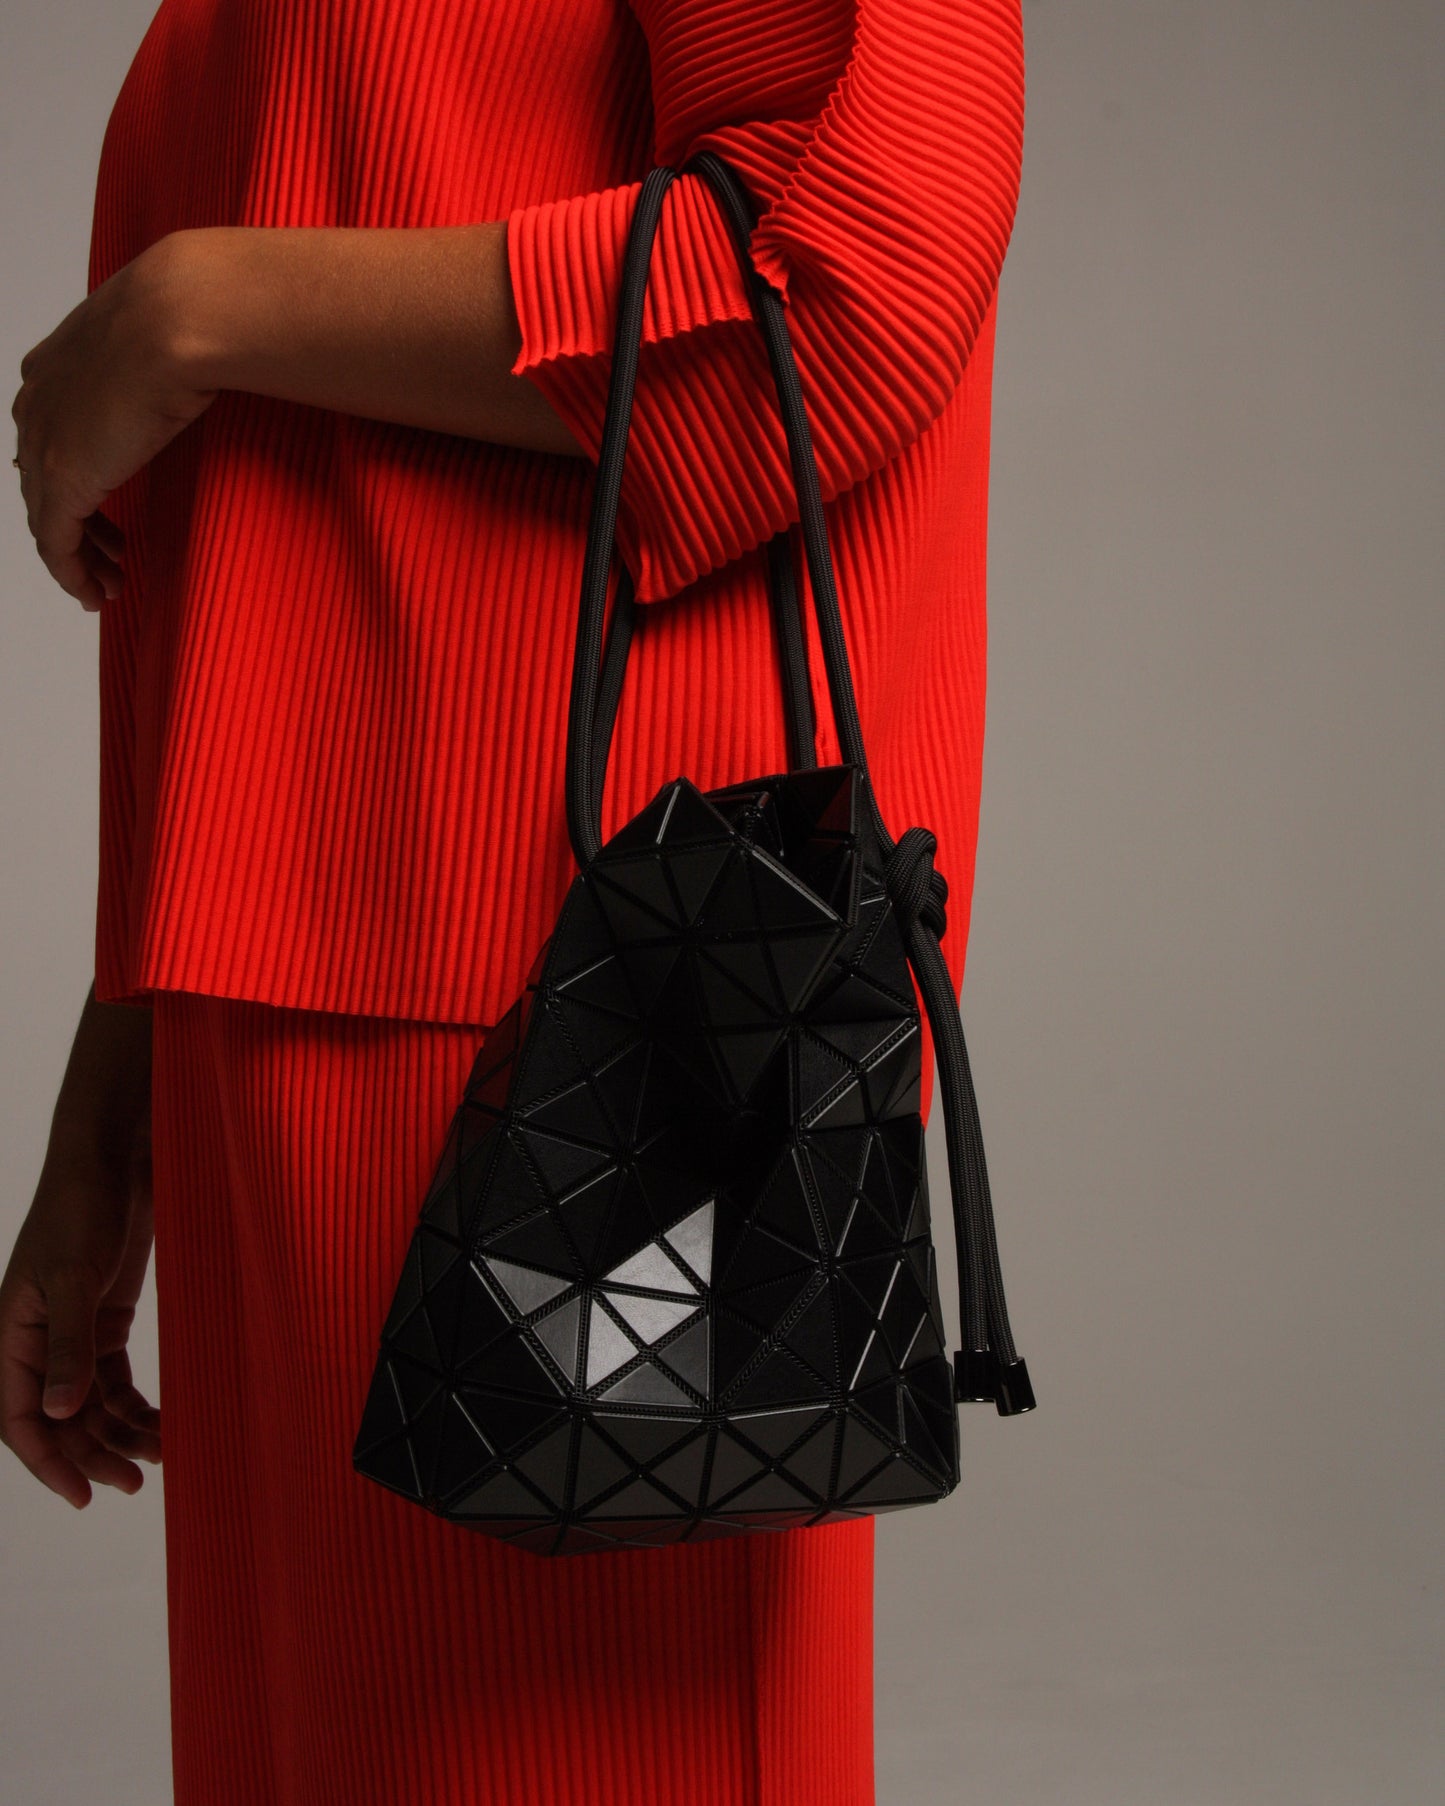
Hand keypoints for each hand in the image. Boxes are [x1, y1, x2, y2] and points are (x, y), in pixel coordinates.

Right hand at [0, 987, 159, 1508]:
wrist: (115, 1158)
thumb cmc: (82, 1207)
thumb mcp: (75, 1276)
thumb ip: (70, 1345)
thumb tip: (61, 1412)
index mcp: (15, 1336)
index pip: (21, 1418)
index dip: (49, 1462)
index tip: (84, 1497)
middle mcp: (40, 1341)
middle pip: (60, 1419)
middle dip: (92, 1454)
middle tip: (136, 1483)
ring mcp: (75, 1331)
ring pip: (90, 1404)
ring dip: (119, 1433)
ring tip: (160, 1457)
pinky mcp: (106, 1318)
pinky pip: (114, 1378)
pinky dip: (135, 1404)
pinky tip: (163, 1423)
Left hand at [10, 234, 217, 611]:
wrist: (181, 315)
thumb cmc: (191, 316)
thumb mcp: (167, 340)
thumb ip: (160, 367)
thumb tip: (198, 384)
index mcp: (53, 369)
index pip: (48, 438)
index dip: (72, 481)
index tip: (102, 514)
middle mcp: (38, 404)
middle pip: (41, 484)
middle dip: (76, 528)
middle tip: (109, 560)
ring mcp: (45, 441)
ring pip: (47, 519)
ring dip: (79, 560)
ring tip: (107, 585)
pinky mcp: (62, 477)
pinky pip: (55, 544)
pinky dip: (71, 574)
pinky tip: (94, 594)